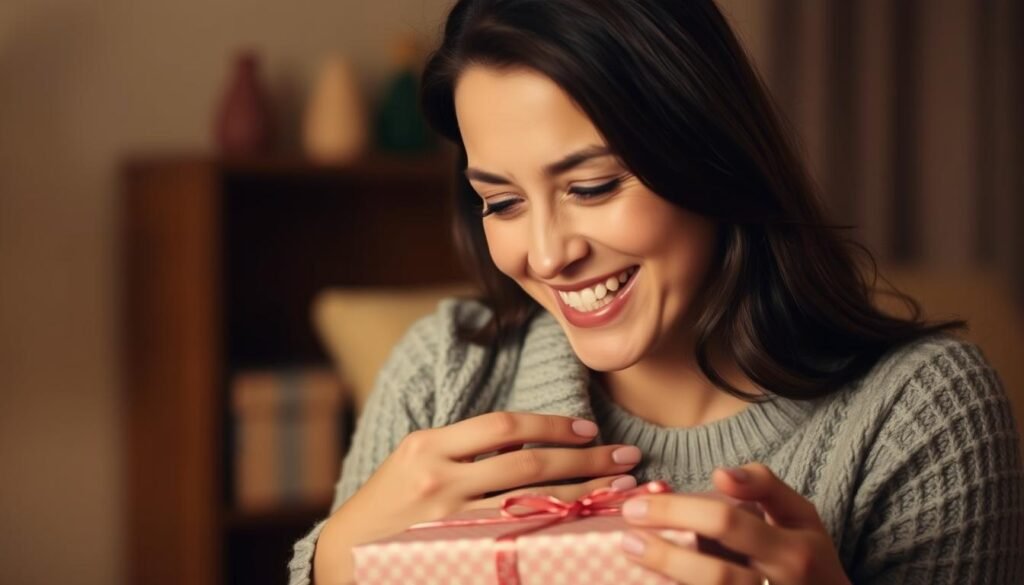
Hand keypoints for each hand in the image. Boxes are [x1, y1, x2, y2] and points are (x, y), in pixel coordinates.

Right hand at [314, 412, 640, 584]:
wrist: (347, 555)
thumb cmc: (387, 504)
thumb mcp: (416, 461)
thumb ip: (464, 448)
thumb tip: (526, 441)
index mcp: (429, 446)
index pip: (504, 426)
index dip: (552, 425)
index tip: (589, 428)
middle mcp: (439, 478)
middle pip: (527, 463)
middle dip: (584, 458)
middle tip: (626, 457)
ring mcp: (449, 519)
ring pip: (531, 502)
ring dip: (582, 492)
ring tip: (620, 488)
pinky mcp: (456, 550)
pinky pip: (517, 536)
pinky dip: (555, 527)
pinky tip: (584, 523)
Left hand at [619, 463, 850, 584]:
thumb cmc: (811, 557)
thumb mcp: (801, 514)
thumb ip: (764, 485)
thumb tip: (719, 473)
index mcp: (791, 550)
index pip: (729, 524)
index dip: (678, 511)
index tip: (638, 505)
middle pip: (715, 574)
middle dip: (665, 555)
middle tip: (626, 536)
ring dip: (668, 580)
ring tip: (632, 559)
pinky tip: (651, 583)